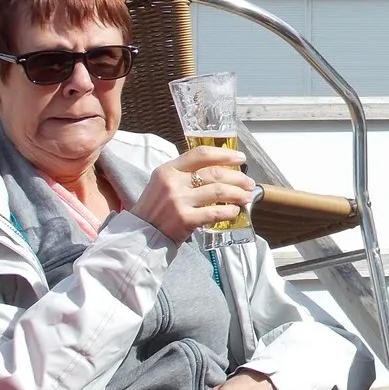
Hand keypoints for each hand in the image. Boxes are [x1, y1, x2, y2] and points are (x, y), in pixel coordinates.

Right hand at [130, 144, 254, 242]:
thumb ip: (185, 175)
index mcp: (168, 169)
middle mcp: (173, 182)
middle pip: (214, 173)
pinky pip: (215, 212)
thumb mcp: (163, 184)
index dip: (224, 154)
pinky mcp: (185, 219)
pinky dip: (229, 211)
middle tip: (248, 183)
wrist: (140, 235)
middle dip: (237, 177)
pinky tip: (235, 212)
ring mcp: (179, 201)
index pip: (200, 154)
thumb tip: (220, 171)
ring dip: (238, 193)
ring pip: (218, 191)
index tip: (240, 158)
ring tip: (246, 197)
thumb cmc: (155, 209)